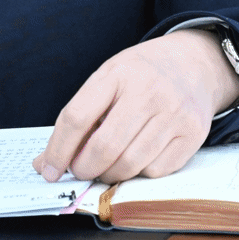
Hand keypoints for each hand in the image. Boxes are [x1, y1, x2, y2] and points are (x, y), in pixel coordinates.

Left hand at [33, 29, 238, 183]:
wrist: (193, 64)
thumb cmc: (141, 76)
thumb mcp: (107, 80)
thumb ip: (77, 117)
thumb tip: (45, 163)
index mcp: (117, 74)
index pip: (77, 117)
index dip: (58, 149)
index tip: (48, 170)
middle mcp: (148, 92)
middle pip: (104, 147)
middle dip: (84, 169)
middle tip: (80, 170)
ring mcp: (174, 113)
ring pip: (130, 165)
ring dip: (110, 175)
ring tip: (107, 166)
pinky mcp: (193, 134)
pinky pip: (156, 172)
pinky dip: (139, 174)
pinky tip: (136, 160)